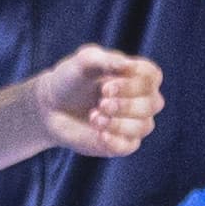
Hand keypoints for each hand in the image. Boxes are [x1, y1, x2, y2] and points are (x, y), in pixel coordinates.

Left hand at [28, 46, 161, 155]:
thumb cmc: (72, 79)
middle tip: (101, 101)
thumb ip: (106, 60)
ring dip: (119, 122)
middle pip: (153, 103)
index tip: (106, 85)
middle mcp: (142, 100)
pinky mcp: (122, 144)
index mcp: (138, 76)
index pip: (152, 77)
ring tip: (93, 116)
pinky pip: (129, 146)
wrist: (52, 106)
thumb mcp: (85, 62)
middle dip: (126, 104)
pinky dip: (116, 141)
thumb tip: (127, 65)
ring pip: (144, 126)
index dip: (133, 82)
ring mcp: (134, 123)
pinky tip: (100, 134)